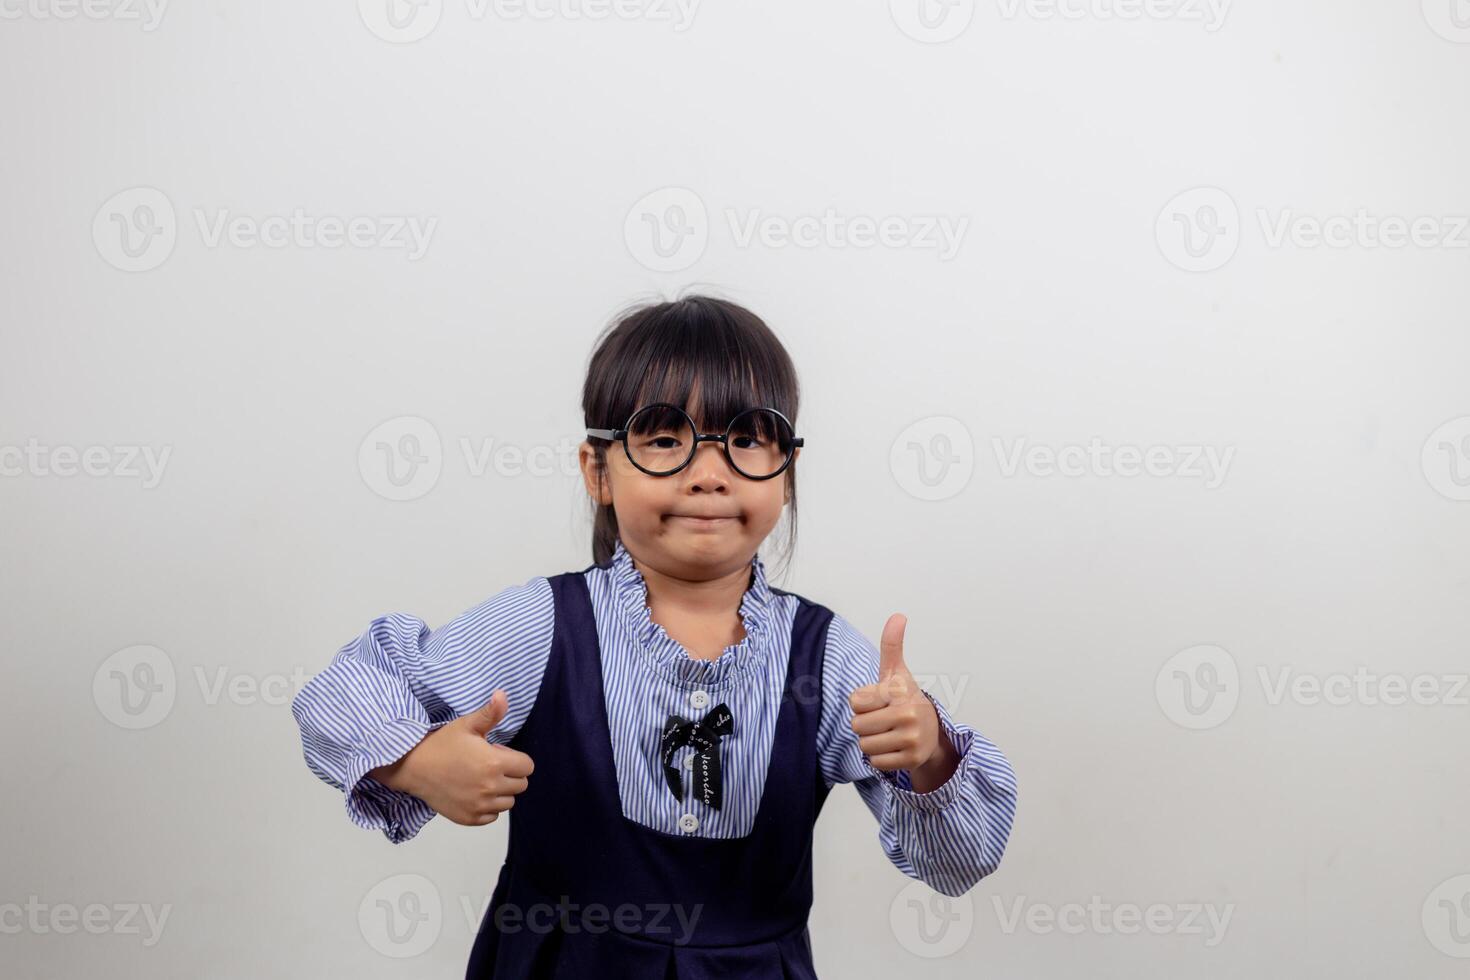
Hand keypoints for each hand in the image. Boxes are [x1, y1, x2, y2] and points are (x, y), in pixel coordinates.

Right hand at [368, 690, 534, 825]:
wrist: (413, 767)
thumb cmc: (442, 743)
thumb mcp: (467, 724)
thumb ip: (490, 713)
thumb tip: (503, 694)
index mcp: (495, 763)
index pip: (528, 767)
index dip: (515, 758)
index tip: (497, 754)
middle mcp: (490, 788)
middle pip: (521, 785)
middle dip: (510, 774)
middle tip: (488, 766)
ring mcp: (480, 806)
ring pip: (508, 802)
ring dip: (500, 792)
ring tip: (480, 779)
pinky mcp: (469, 818)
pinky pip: (493, 816)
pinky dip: (487, 807)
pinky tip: (473, 793)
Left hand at [849, 614, 955, 789]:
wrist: (932, 732)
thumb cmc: (905, 698)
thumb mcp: (896, 672)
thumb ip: (892, 644)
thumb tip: (898, 615)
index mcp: (898, 691)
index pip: (854, 701)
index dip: (862, 703)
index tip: (879, 701)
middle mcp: (907, 714)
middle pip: (857, 726)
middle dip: (865, 725)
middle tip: (883, 720)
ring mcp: (911, 738)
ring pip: (864, 746)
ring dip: (871, 742)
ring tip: (888, 734)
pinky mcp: (911, 760)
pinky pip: (875, 762)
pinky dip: (880, 758)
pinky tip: (894, 748)